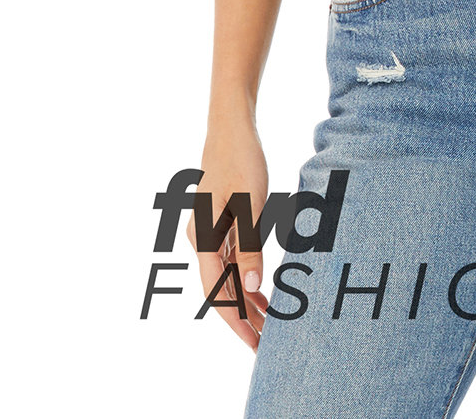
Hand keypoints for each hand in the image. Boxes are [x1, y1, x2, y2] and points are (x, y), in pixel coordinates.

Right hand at [187, 119, 270, 349]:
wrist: (231, 126)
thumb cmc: (241, 159)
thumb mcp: (250, 202)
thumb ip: (249, 245)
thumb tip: (249, 289)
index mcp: (204, 237)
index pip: (218, 294)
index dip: (236, 322)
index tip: (254, 345)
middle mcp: (203, 239)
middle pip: (222, 290)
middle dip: (244, 320)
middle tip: (268, 347)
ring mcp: (211, 232)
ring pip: (228, 277)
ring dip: (248, 302)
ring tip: (272, 327)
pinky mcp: (222, 223)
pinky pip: (233, 261)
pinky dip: (248, 279)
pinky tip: (264, 293)